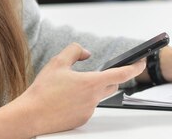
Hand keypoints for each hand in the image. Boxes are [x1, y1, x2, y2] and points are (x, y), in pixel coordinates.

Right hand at [0, 43, 144, 137]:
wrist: (30, 116)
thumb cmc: (42, 91)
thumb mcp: (58, 62)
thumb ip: (75, 51)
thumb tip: (86, 53)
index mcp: (91, 82)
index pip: (121, 74)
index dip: (135, 67)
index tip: (141, 63)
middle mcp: (93, 98)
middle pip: (112, 85)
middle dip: (110, 78)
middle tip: (100, 72)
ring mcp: (89, 111)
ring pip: (98, 96)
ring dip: (92, 89)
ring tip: (71, 87)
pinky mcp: (82, 120)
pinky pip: (89, 107)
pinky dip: (83, 100)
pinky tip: (67, 99)